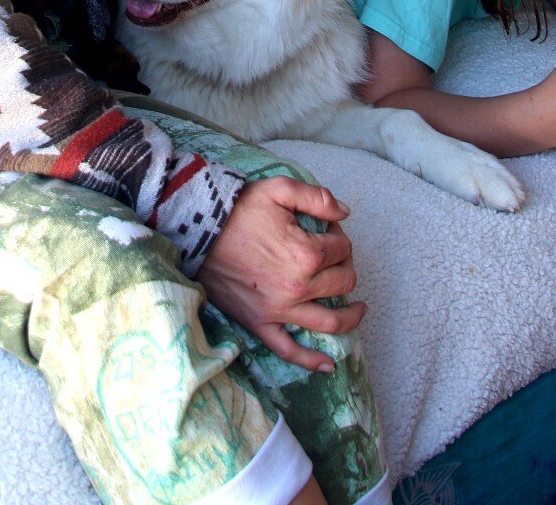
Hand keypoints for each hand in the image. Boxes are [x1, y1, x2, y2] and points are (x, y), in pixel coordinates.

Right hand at [197, 176, 365, 371]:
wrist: (197, 230)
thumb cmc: (238, 209)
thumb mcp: (279, 189)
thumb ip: (317, 197)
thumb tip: (344, 213)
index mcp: (305, 254)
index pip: (341, 248)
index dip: (340, 235)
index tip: (329, 228)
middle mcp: (297, 287)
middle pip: (342, 283)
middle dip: (346, 265)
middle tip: (336, 257)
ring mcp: (278, 310)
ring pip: (329, 323)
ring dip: (350, 317)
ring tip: (358, 309)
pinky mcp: (259, 324)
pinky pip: (288, 350)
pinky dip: (310, 361)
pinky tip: (328, 365)